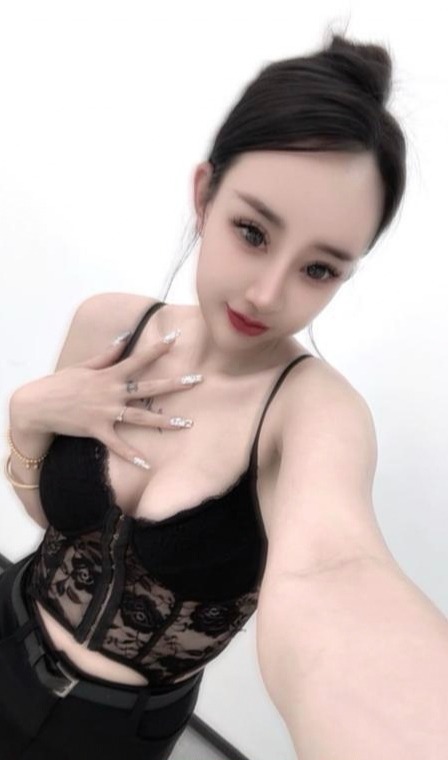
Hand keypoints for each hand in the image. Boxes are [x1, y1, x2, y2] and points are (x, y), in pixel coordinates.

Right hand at [10, 334, 201, 468]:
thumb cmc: (61, 384)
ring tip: (187, 423)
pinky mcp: (97, 430)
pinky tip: (147, 463)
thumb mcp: (84, 365)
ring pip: (141, 417)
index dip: (157, 349)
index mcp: (109, 375)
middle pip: (149, 388)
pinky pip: (118, 445)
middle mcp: (111, 393)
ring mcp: (106, 412)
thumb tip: (124, 336)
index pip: (138, 358)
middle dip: (174, 384)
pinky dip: (132, 455)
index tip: (176, 338)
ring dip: (165, 421)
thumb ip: (107, 354)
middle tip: (197, 380)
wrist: (38, 405)